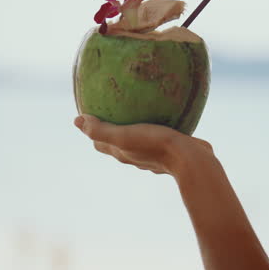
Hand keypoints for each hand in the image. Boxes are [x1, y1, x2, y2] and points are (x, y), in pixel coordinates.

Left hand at [74, 115, 212, 174]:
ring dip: (135, 130)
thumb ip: (101, 130)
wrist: (191, 160)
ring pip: (139, 141)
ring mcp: (155, 156)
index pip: (100, 143)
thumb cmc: (156, 145)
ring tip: (137, 110)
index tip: (88, 115)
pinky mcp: (171, 152)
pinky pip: (160, 138)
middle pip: (117, 143)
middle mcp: (136, 156)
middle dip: (111, 130)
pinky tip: (164, 115)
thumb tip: (78, 120)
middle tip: (109, 109)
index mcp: (122, 153)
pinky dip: (155, 129)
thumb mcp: (124, 136)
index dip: (91, 131)